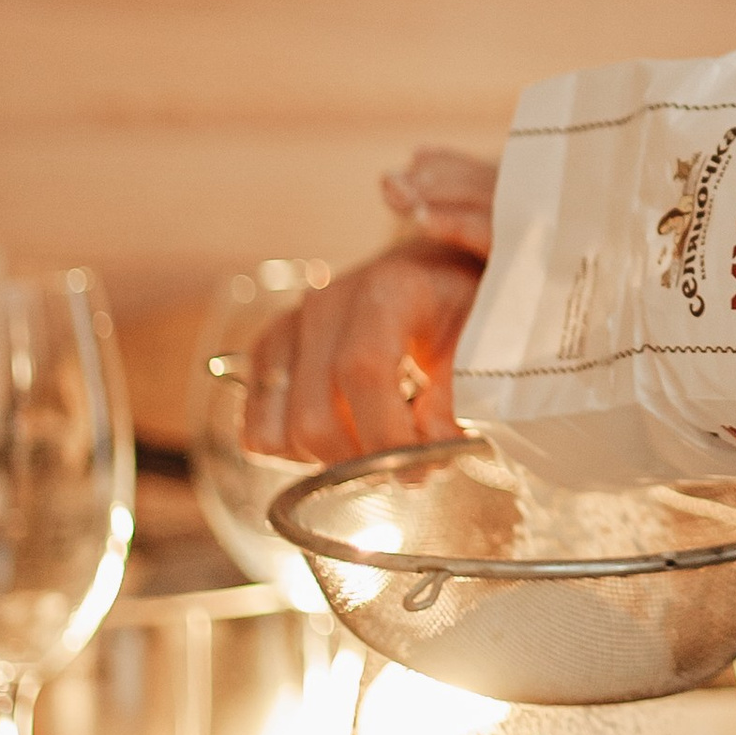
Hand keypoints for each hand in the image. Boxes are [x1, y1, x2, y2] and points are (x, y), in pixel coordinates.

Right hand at [243, 147, 496, 460]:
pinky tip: (341, 433)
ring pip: (277, 433)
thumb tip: (430, 455)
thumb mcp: (477, 338)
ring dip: (327, 461)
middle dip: (361, 463)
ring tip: (373, 447)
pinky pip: (258, 431)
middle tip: (406, 470)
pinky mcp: (269, 350)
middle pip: (313, 418)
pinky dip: (296, 451)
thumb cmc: (459, 302)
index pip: (363, 374)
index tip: (421, 469)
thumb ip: (455, 397)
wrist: (430, 264)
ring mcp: (290, 326)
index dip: (386, 436)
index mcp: (384, 292)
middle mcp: (326, 306)